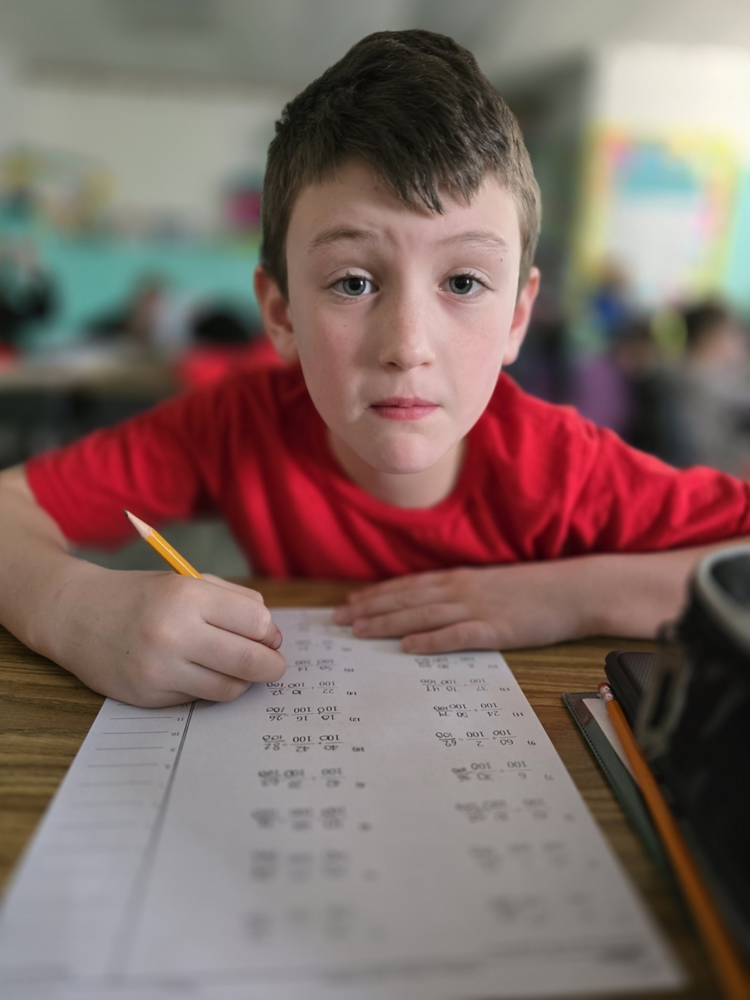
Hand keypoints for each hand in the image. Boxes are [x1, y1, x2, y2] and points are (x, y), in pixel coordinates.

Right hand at [48, 565, 285, 707]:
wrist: (76, 615)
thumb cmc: (140, 596)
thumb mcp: (186, 581)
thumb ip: (233, 602)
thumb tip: (272, 634)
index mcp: (187, 596)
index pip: (256, 622)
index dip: (269, 631)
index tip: (268, 635)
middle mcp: (174, 634)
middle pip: (250, 661)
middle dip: (272, 666)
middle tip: (274, 665)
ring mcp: (161, 669)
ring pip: (229, 687)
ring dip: (243, 681)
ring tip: (236, 668)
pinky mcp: (150, 696)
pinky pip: (200, 698)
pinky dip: (210, 688)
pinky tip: (201, 672)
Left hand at [333, 564, 591, 653]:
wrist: (572, 590)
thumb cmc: (533, 591)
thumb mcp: (490, 585)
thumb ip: (460, 593)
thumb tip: (431, 604)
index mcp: (459, 580)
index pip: (408, 587)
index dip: (376, 595)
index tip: (349, 604)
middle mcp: (461, 590)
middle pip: (406, 599)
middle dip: (369, 609)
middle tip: (337, 620)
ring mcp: (477, 608)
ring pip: (422, 615)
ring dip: (388, 623)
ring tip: (359, 631)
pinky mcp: (496, 629)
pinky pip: (457, 635)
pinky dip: (430, 640)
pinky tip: (408, 647)